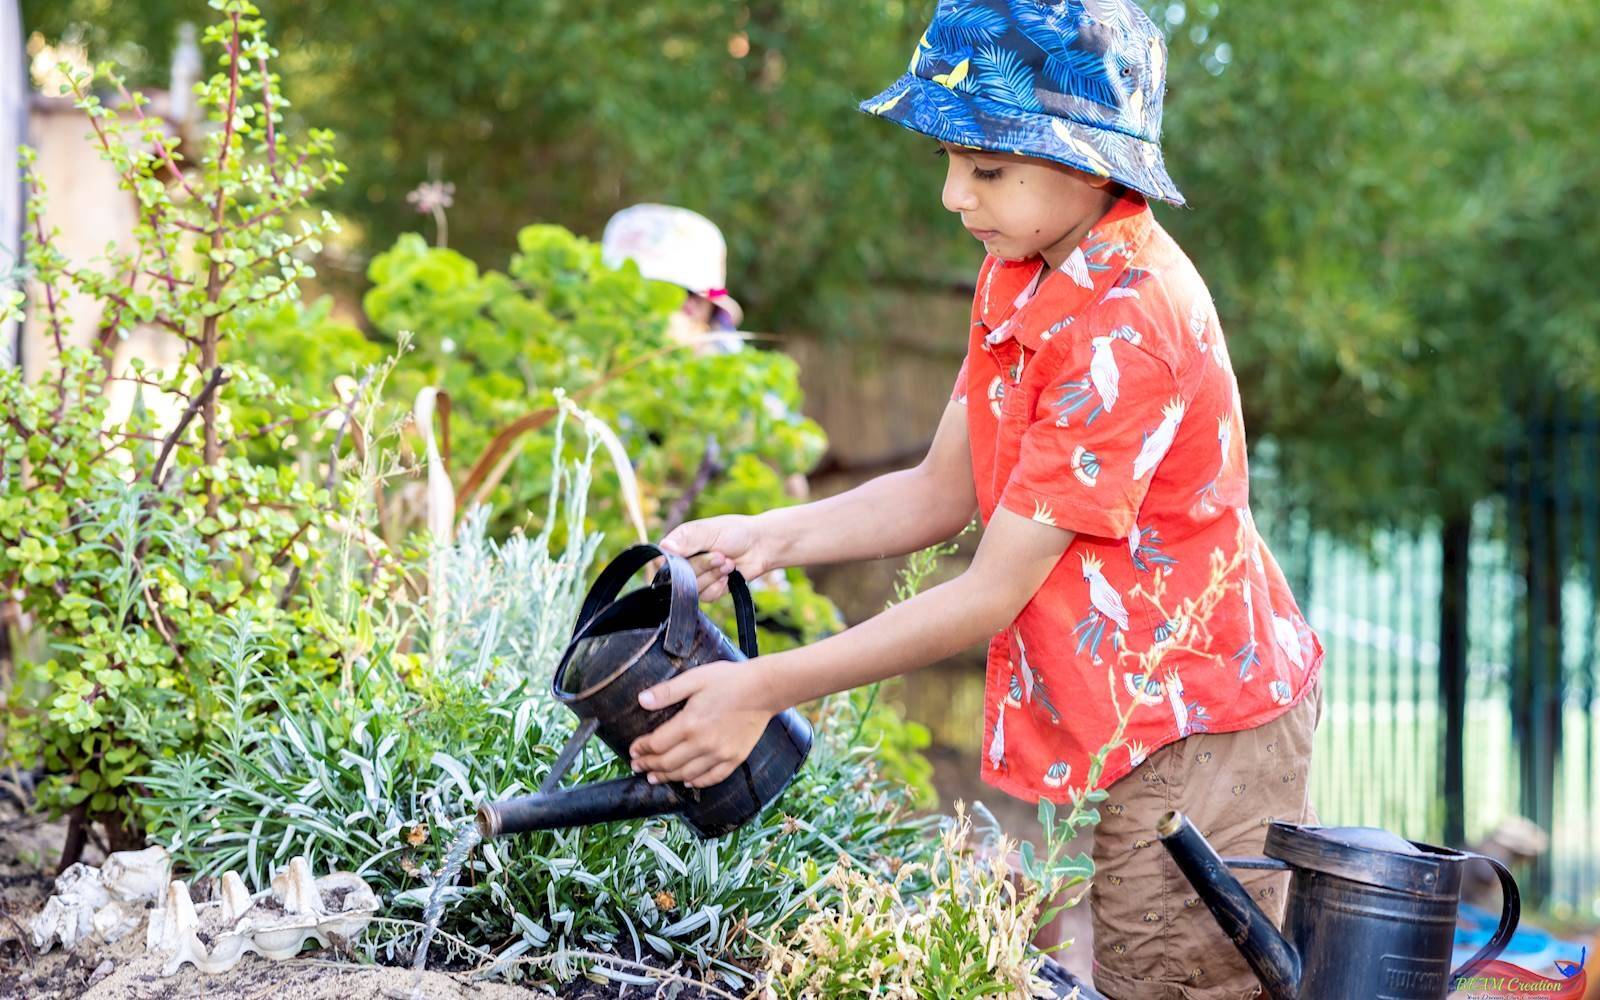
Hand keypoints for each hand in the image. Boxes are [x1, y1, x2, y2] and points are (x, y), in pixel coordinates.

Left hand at [627, 659, 778, 787]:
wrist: (764, 689)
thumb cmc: (730, 680)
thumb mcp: (695, 679)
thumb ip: (667, 691)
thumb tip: (642, 700)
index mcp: (689, 724)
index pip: (656, 744)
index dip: (641, 749)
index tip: (633, 750)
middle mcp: (703, 744)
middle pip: (668, 763)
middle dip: (649, 766)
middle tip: (637, 767)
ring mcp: (720, 754)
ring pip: (686, 774)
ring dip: (667, 777)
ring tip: (654, 777)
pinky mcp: (735, 759)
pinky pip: (712, 778)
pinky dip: (697, 782)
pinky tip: (688, 782)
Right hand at [659, 514, 772, 601]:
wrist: (760, 547)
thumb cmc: (734, 532)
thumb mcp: (709, 531)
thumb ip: (687, 540)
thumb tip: (664, 547)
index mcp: (678, 544)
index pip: (662, 561)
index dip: (674, 564)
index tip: (690, 557)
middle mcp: (684, 562)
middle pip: (678, 577)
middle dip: (703, 566)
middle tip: (721, 555)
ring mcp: (696, 578)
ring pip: (692, 589)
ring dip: (713, 576)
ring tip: (729, 563)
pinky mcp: (709, 590)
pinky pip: (706, 597)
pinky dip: (719, 587)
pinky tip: (729, 576)